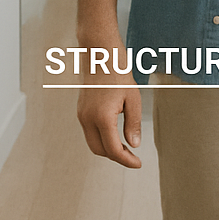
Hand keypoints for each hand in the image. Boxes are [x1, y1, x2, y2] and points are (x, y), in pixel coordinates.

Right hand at [76, 39, 142, 168]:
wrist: (100, 55)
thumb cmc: (118, 73)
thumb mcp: (133, 99)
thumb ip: (133, 124)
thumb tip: (134, 144)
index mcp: (101, 118)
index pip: (112, 149)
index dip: (126, 160)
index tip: (138, 164)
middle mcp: (87, 119)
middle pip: (99, 150)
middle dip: (116, 157)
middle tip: (133, 157)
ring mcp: (81, 116)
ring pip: (93, 143)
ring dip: (108, 149)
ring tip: (127, 147)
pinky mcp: (81, 112)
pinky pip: (90, 133)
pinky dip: (102, 139)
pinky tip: (116, 135)